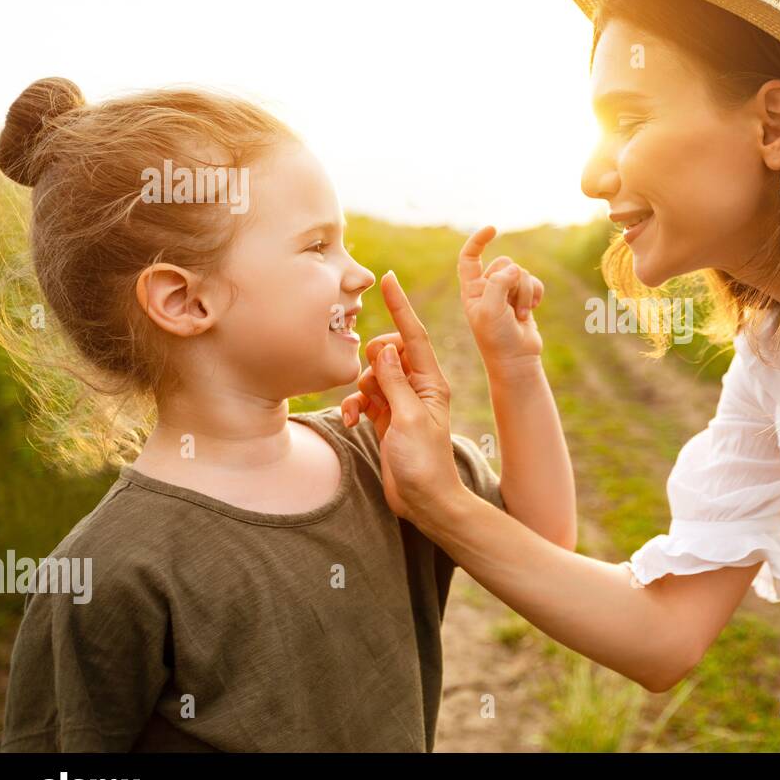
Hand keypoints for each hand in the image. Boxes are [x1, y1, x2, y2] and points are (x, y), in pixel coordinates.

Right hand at [342, 270, 464, 517]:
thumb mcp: (408, 418)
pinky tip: (348, 421)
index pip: (414, 335)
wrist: (425, 501)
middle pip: (388, 352)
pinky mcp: (386, 418)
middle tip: (371, 384)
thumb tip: (384, 347)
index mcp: (431, 382)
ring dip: (358, 389)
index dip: (400, 306)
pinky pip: (363, 398)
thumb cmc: (424, 462)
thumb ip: (394, 381)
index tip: (388, 279)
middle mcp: (417, 387)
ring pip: (371, 375)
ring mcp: (400, 403)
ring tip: (360, 410)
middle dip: (372, 361)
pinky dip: (352, 406)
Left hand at [458, 225, 544, 375]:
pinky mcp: (523, 299)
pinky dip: (535, 293)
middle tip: (510, 307)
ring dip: (525, 293)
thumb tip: (514, 268)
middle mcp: (487, 288)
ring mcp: (506, 293)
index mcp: (471, 289)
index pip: (470, 257)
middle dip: (513, 282)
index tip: (493, 229)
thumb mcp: (490, 309)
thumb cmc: (497, 338)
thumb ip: (498, 283)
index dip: (479, 241)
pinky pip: (534, 282)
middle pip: (505, 264)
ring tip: (520, 314)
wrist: (516, 360)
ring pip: (522, 273)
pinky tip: (532, 309)